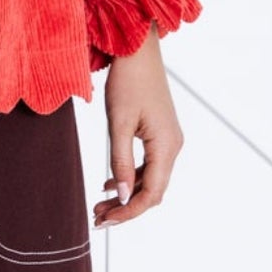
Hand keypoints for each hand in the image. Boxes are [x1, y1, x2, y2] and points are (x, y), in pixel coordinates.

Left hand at [92, 27, 184, 229]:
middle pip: (153, 190)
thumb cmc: (127, 81)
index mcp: (167, 146)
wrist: (137, 49)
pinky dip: (131, 176)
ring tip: (100, 204)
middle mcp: (173, 146)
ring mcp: (169, 140)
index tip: (105, 221)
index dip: (129, 212)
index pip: (152, 194)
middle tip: (98, 218)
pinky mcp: (161, 133)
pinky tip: (111, 183)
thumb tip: (123, 197)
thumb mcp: (119, 123)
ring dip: (127, 193)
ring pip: (150, 179)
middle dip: (126, 207)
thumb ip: (121, 162)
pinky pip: (149, 164)